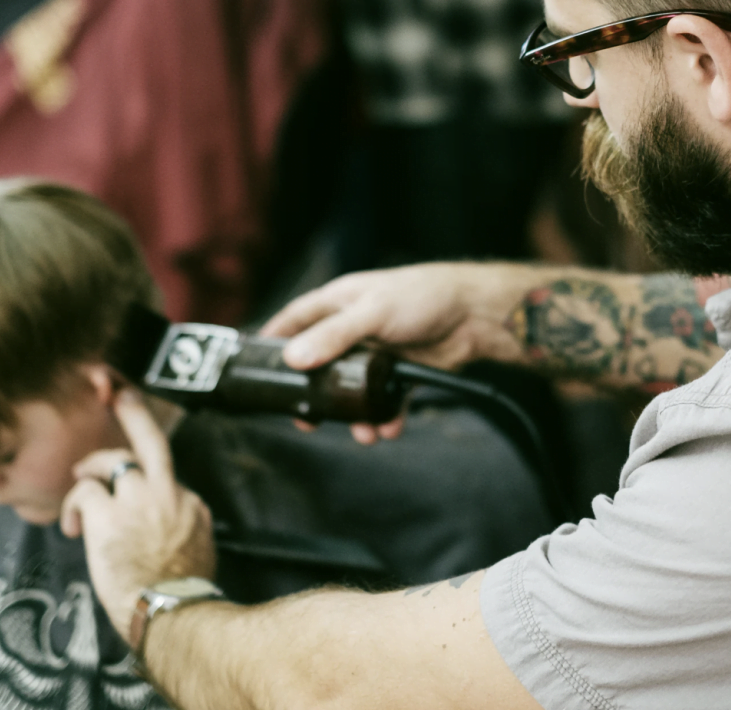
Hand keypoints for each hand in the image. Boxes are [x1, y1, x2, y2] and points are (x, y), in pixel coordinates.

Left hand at [61, 389, 214, 641]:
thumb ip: (183, 524)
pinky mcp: (109, 516)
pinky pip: (86, 491)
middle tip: (121, 393)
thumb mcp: (197, 549)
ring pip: (114, 461)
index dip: (148, 475)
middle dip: (135, 412)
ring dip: (92, 469)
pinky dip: (74, 504)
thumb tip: (172, 521)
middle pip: (152, 441)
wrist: (173, 613)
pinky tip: (73, 525)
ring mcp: (139, 501)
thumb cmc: (180, 593)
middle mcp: (168, 493)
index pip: (166, 474)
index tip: (139, 476)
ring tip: (81, 481)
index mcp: (191, 504)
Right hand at [262, 263, 532, 441]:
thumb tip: (294, 360)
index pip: (295, 320)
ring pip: (352, 389)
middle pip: (321, 363)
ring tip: (361, 434)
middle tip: (305, 419)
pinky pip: (384, 400)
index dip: (274, 341)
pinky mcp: (399, 371)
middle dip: (313, 394)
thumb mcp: (372, 311)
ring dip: (353, 414)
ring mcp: (376, 351)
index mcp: (339, 302)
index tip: (255, 368)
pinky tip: (388, 428)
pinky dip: (385, 416)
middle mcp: (353, 327)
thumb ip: (334, 336)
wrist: (474, 313)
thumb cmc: (421, 295)